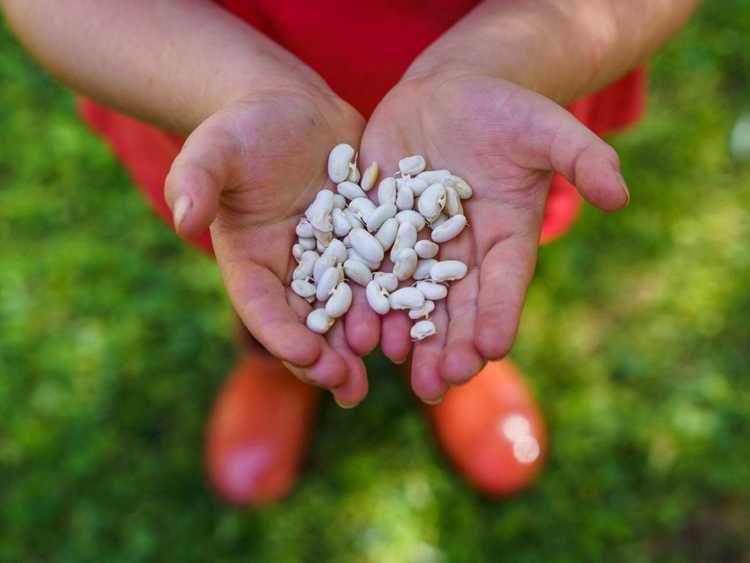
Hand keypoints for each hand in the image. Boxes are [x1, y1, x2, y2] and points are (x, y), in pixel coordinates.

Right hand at [164, 87, 369, 406]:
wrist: (291, 110)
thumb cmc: (243, 128)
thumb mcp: (215, 148)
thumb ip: (197, 180)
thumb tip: (183, 215)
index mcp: (252, 263)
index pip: (263, 308)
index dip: (281, 336)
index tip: (306, 356)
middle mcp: (294, 272)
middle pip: (309, 324)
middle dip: (327, 359)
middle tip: (349, 390)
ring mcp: (335, 260)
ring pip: (351, 310)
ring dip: (368, 340)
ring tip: (390, 365)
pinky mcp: (369, 241)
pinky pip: (387, 274)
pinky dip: (401, 298)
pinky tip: (422, 320)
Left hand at [355, 70, 628, 402]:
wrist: (450, 93)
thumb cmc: (507, 110)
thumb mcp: (547, 128)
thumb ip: (582, 159)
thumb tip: (620, 196)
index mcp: (505, 237)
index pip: (504, 284)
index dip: (499, 315)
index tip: (492, 350)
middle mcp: (462, 251)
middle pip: (457, 306)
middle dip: (449, 345)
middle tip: (441, 384)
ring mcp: (418, 242)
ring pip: (412, 297)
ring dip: (407, 335)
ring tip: (400, 368)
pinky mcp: (378, 225)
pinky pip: (371, 267)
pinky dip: (366, 298)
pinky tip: (360, 330)